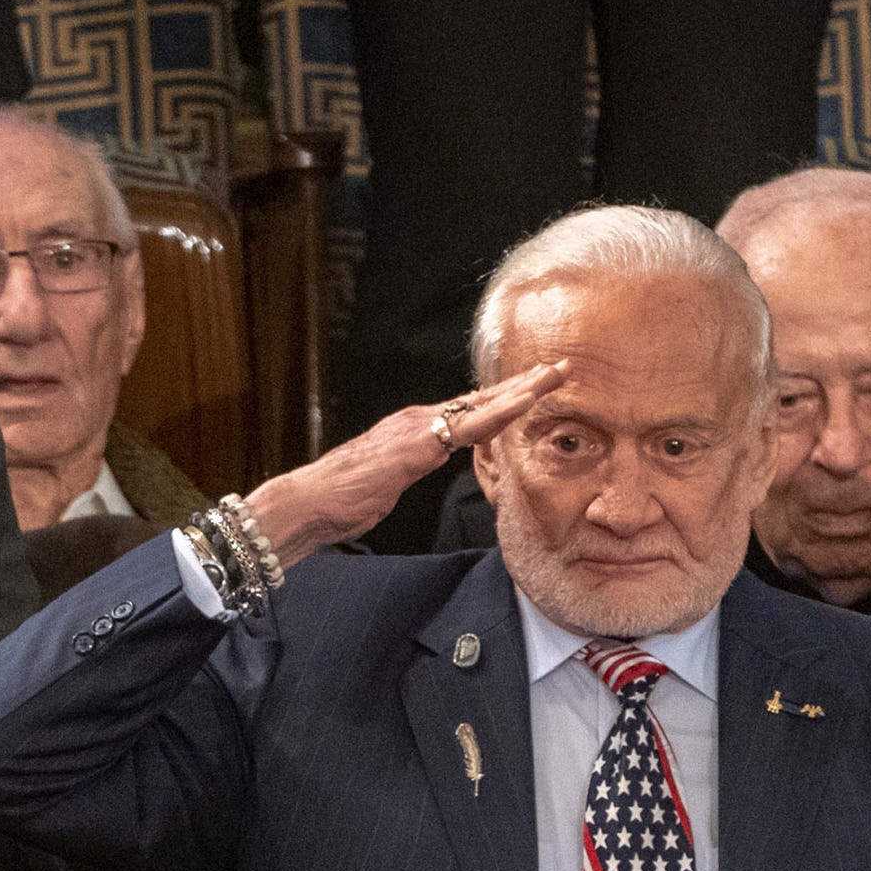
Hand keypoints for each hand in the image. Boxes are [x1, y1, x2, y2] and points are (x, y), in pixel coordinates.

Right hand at [239, 361, 565, 562]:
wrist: (310, 503)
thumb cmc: (344, 499)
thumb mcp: (390, 480)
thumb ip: (414, 464)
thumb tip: (431, 460)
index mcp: (415, 428)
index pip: (469, 409)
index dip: (505, 397)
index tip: (536, 387)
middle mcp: (418, 419)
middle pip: (482, 398)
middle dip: (523, 383)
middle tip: (560, 367)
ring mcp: (416, 428)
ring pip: (480, 406)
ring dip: (520, 390)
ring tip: (553, 376)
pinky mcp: (414, 446)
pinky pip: (465, 427)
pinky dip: (497, 414)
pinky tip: (522, 406)